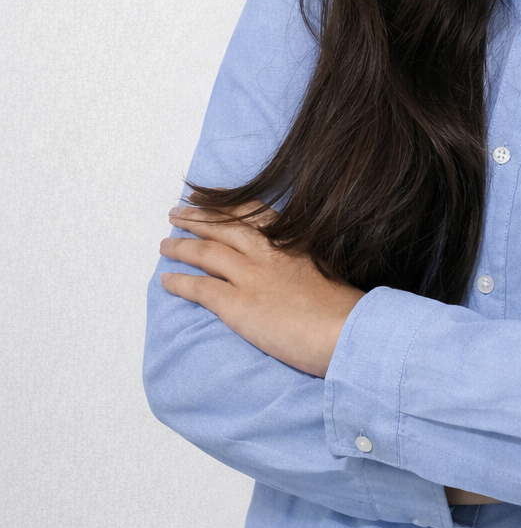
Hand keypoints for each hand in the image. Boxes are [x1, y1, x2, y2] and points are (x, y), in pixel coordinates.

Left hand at [160, 202, 363, 377]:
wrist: (347, 330)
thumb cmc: (346, 308)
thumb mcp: (327, 270)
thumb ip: (305, 263)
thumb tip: (296, 271)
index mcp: (290, 241)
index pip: (251, 213)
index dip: (224, 204)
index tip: (207, 197)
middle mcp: (267, 252)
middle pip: (222, 226)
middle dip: (196, 217)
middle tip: (177, 212)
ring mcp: (251, 276)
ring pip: (206, 253)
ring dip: (182, 246)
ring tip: (166, 243)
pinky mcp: (239, 305)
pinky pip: (201, 289)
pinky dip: (180, 283)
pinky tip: (166, 280)